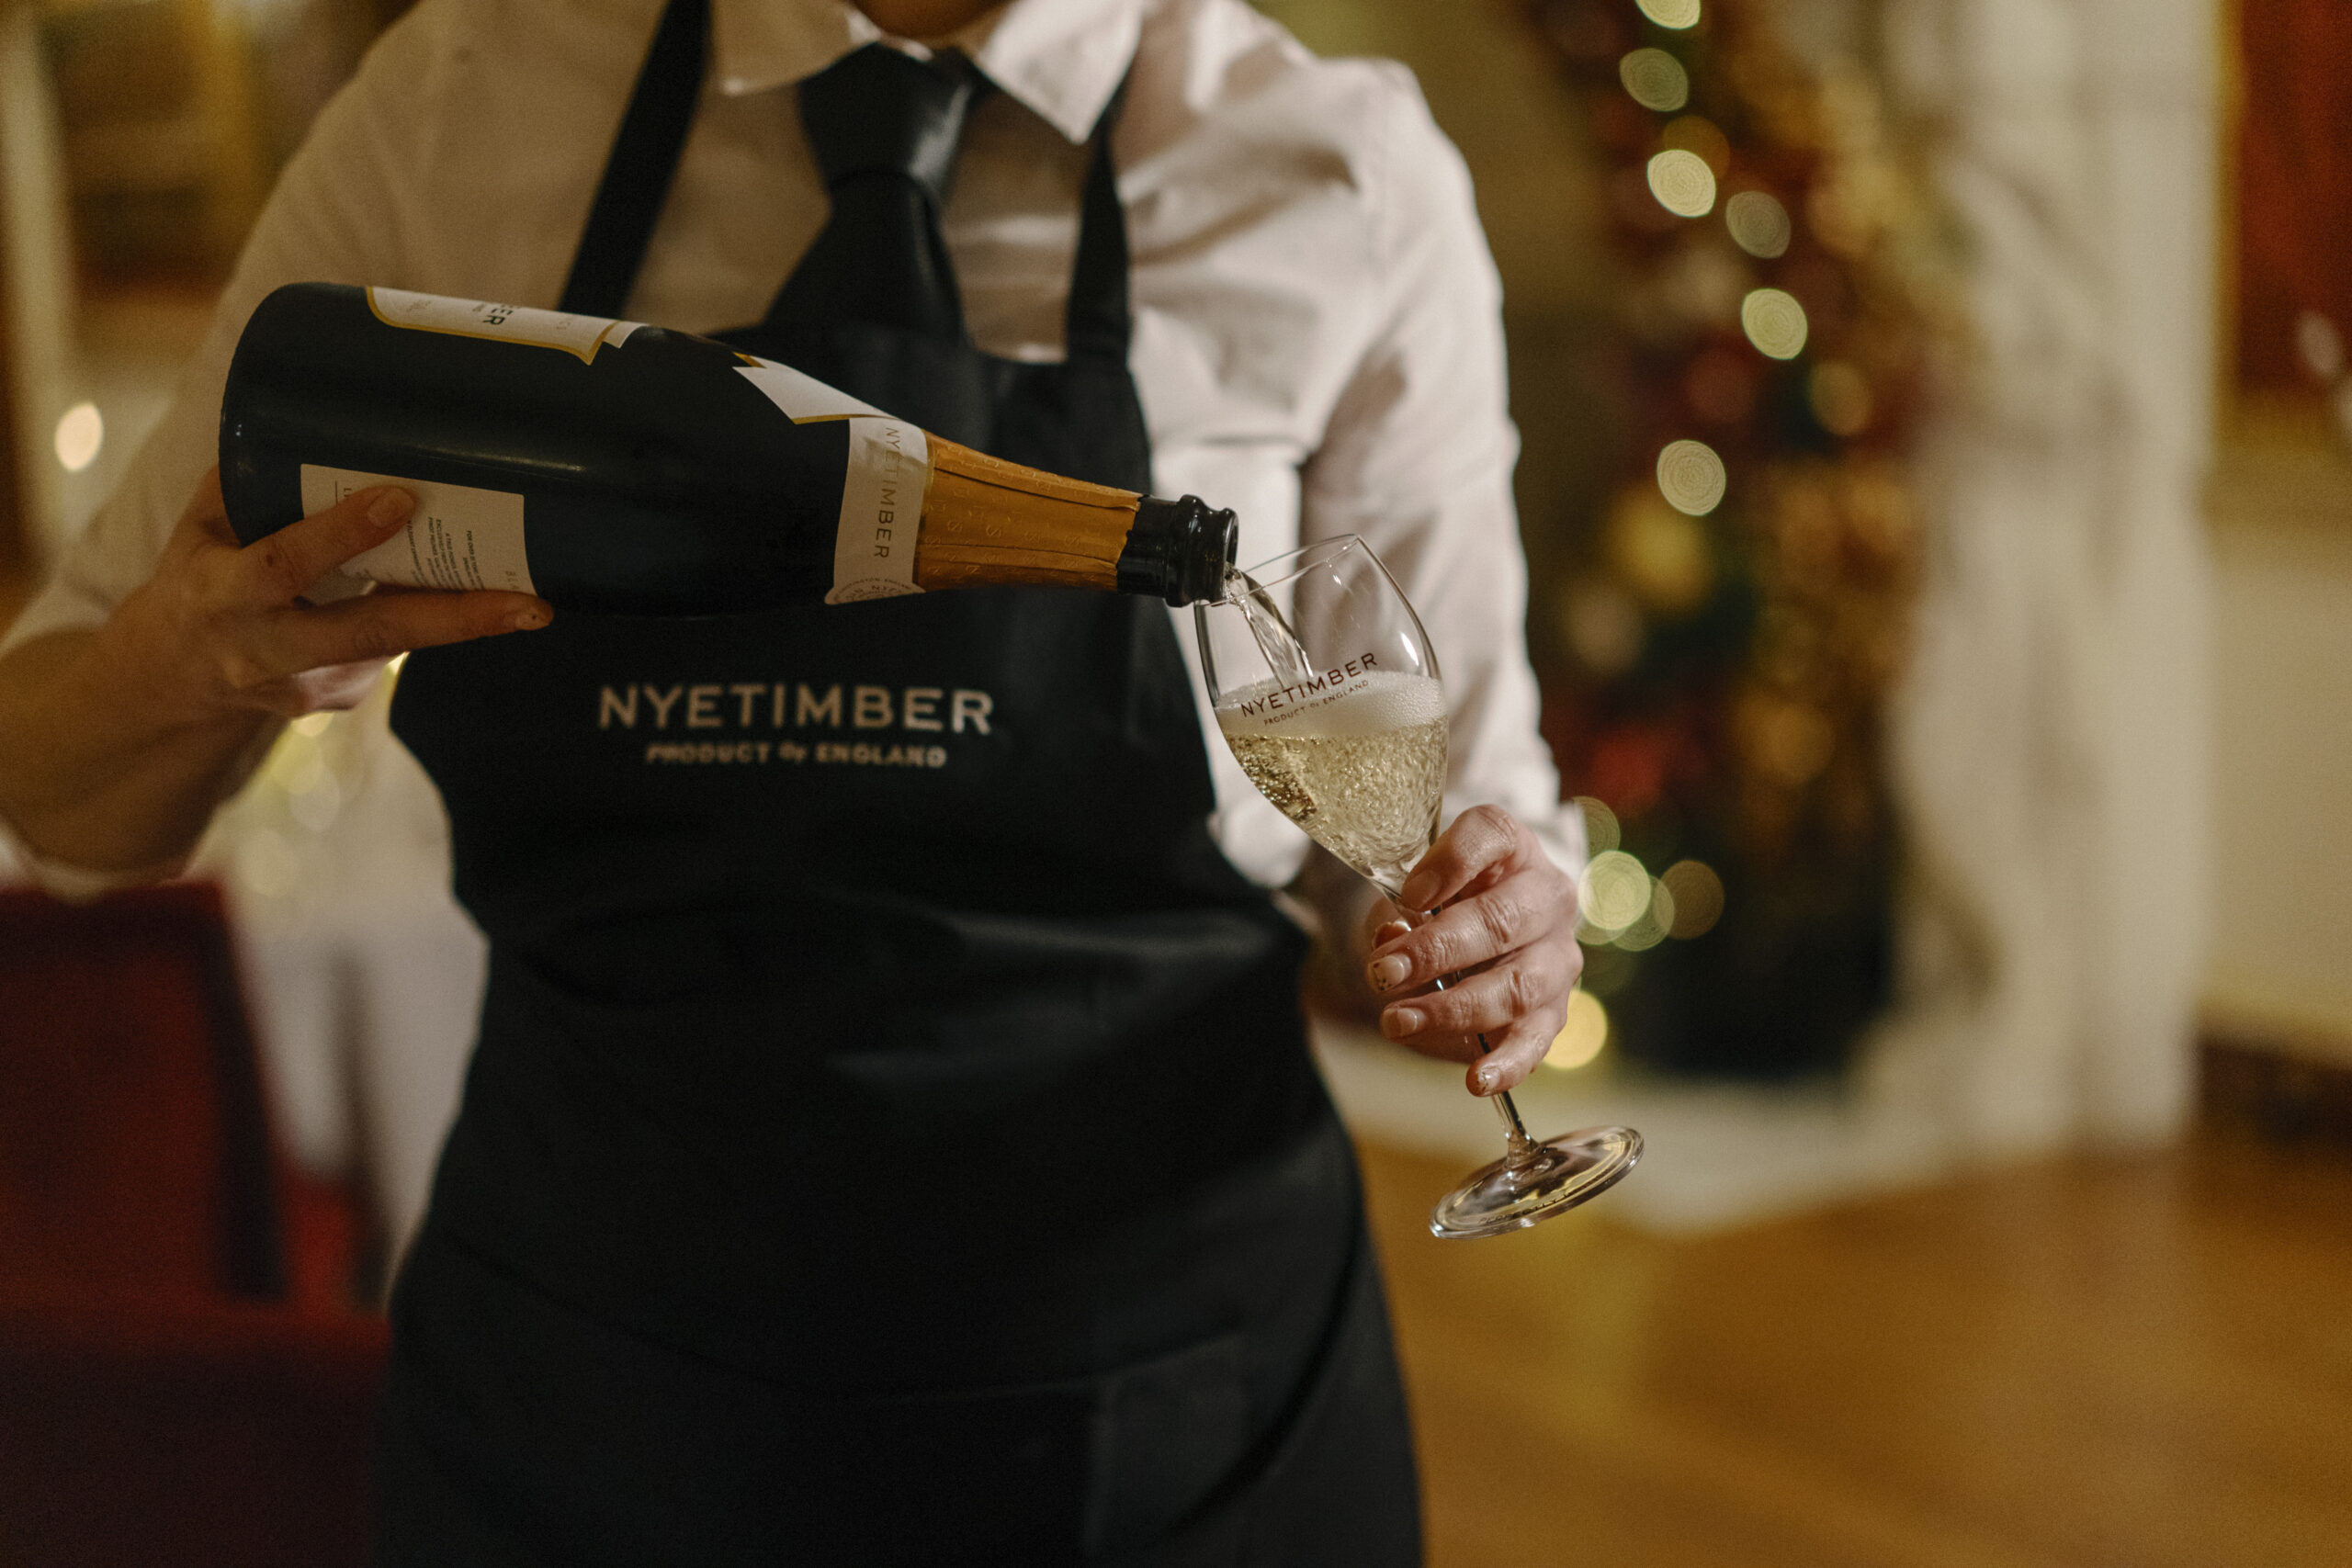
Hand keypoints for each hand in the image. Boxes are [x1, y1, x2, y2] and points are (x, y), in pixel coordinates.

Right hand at [119, 468, 550, 718]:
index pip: (284, 564)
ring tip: (533, 600)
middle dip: (455, 617)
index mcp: (223, 594)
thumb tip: (336, 407)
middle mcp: (268, 649)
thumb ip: (259, 477)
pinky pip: (396, 648)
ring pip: (398, 643)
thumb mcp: (206, 523)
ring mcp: (310, 683)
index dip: (341, 534)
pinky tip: (479, 597)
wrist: (178, 676)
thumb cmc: (203, 573)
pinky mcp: (341, 696)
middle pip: (371, 632)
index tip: (400, 500)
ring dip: (465, 619)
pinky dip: (434, 617)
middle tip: (530, 604)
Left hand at [1360, 805, 1581, 1097]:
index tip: (1409, 895)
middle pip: (1501, 920)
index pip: (1492, 835)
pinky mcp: (1555, 1011)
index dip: (1451, 863)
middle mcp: (1547, 897)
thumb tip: (1390, 939)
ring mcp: (1558, 956)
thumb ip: (1396, 913)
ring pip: (1517, 983)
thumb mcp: (1406, 898)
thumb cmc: (1437, 907)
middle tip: (1383, 973)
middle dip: (1435, 951)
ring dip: (1453, 1007)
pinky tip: (1477, 1079)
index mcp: (1511, 848)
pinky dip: (1507, 1062)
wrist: (1464, 942)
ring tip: (1398, 1021)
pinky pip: (1537, 1039)